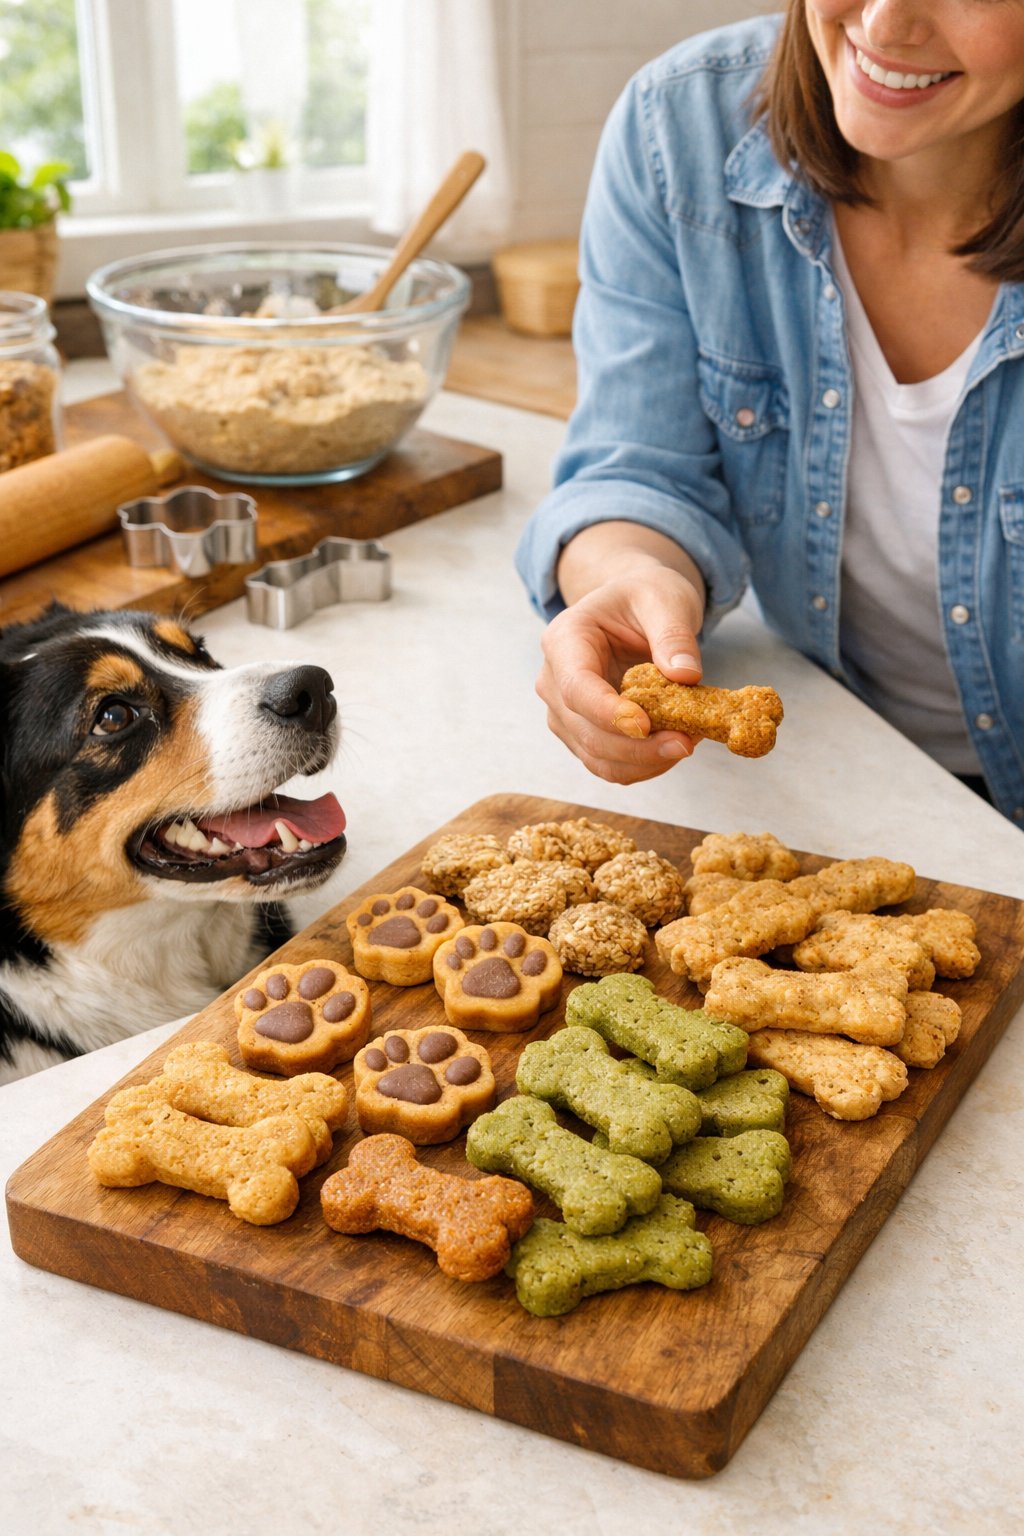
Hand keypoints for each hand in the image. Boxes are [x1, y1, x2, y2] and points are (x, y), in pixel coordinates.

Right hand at [537, 560, 704, 783]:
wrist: (634, 609)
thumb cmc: (644, 597)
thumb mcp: (664, 599)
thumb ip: (673, 634)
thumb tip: (685, 675)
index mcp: (564, 640)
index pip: (575, 687)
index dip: (606, 712)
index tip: (645, 725)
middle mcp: (554, 681)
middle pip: (585, 731)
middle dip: (636, 747)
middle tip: (687, 742)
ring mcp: (565, 713)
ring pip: (596, 757)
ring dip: (643, 762)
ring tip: (686, 743)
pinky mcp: (584, 734)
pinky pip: (609, 765)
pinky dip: (643, 765)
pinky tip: (673, 748)